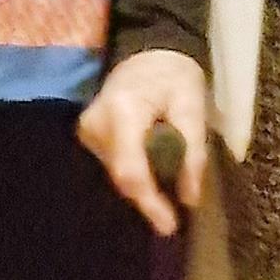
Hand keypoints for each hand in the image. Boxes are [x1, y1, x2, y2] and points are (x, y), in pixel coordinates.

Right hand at [79, 48, 207, 236]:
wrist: (148, 53)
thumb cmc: (174, 76)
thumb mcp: (193, 107)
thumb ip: (192, 152)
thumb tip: (190, 199)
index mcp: (123, 111)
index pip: (130, 169)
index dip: (149, 202)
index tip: (170, 226)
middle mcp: (96, 122)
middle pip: (122, 176)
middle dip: (150, 196)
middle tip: (174, 212)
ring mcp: (87, 130)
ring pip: (117, 173)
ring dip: (144, 183)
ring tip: (166, 181)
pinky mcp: (87, 135)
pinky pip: (113, 165)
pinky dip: (135, 172)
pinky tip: (151, 170)